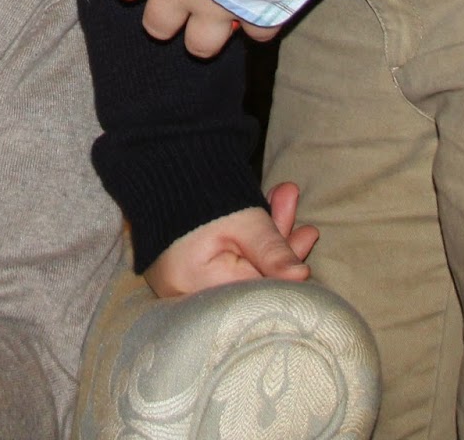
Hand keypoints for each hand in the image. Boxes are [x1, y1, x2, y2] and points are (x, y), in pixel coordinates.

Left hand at [112, 0, 279, 55]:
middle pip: (157, 25)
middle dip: (165, 18)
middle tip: (180, 1)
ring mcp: (220, 5)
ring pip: (202, 45)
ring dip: (206, 35)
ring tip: (216, 19)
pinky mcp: (261, 12)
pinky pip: (257, 34)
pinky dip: (259, 22)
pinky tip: (263, 3)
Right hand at [144, 183, 318, 296]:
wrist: (155, 169)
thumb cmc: (198, 194)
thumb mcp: (243, 221)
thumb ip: (272, 251)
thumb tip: (302, 277)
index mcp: (197, 284)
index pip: (257, 289)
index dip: (287, 268)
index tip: (307, 235)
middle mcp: (185, 294)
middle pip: (248, 282)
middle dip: (279, 252)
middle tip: (305, 227)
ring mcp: (181, 287)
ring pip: (239, 274)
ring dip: (266, 247)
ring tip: (286, 213)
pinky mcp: (182, 277)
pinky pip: (224, 270)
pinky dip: (245, 250)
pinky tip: (267, 228)